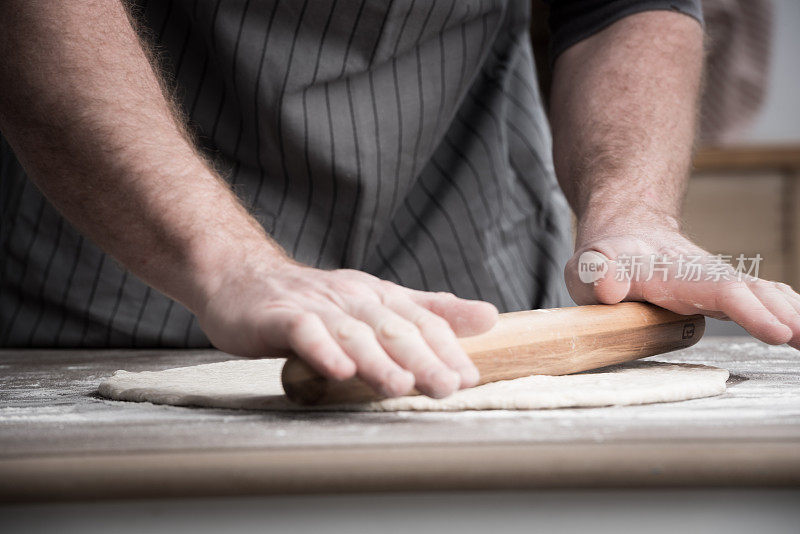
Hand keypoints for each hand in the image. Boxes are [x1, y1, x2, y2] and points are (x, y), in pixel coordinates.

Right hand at [195, 258, 498, 397]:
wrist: (242, 279)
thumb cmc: (314, 302)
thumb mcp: (377, 304)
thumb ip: (430, 312)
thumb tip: (490, 317)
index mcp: (378, 297)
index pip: (420, 321)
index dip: (446, 348)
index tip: (469, 376)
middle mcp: (352, 299)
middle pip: (392, 328)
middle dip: (423, 358)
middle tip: (447, 386)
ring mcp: (316, 306)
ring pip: (352, 333)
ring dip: (377, 359)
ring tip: (401, 385)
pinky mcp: (279, 315)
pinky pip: (303, 332)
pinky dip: (321, 350)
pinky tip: (338, 371)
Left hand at [565, 218, 799, 348]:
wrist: (624, 232)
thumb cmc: (603, 259)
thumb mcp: (587, 266)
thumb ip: (595, 274)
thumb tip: (607, 287)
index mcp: (677, 274)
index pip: (721, 291)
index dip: (750, 312)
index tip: (778, 332)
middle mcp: (709, 277)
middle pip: (757, 293)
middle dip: (790, 316)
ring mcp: (722, 284)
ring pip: (768, 296)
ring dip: (798, 316)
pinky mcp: (727, 294)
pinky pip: (767, 302)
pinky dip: (793, 314)